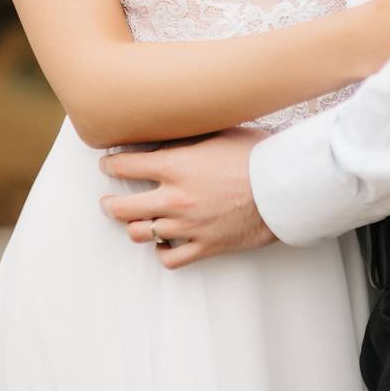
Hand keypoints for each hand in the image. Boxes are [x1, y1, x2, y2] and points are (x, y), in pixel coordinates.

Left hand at [99, 127, 276, 268]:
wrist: (282, 186)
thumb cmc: (255, 154)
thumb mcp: (217, 133)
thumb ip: (187, 139)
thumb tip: (169, 132)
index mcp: (174, 166)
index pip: (125, 166)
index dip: (110, 165)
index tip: (107, 164)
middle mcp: (174, 198)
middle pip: (121, 207)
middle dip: (109, 203)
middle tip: (107, 200)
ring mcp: (187, 225)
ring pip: (140, 234)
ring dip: (132, 227)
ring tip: (132, 222)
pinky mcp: (204, 246)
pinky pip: (169, 258)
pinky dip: (161, 252)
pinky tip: (163, 243)